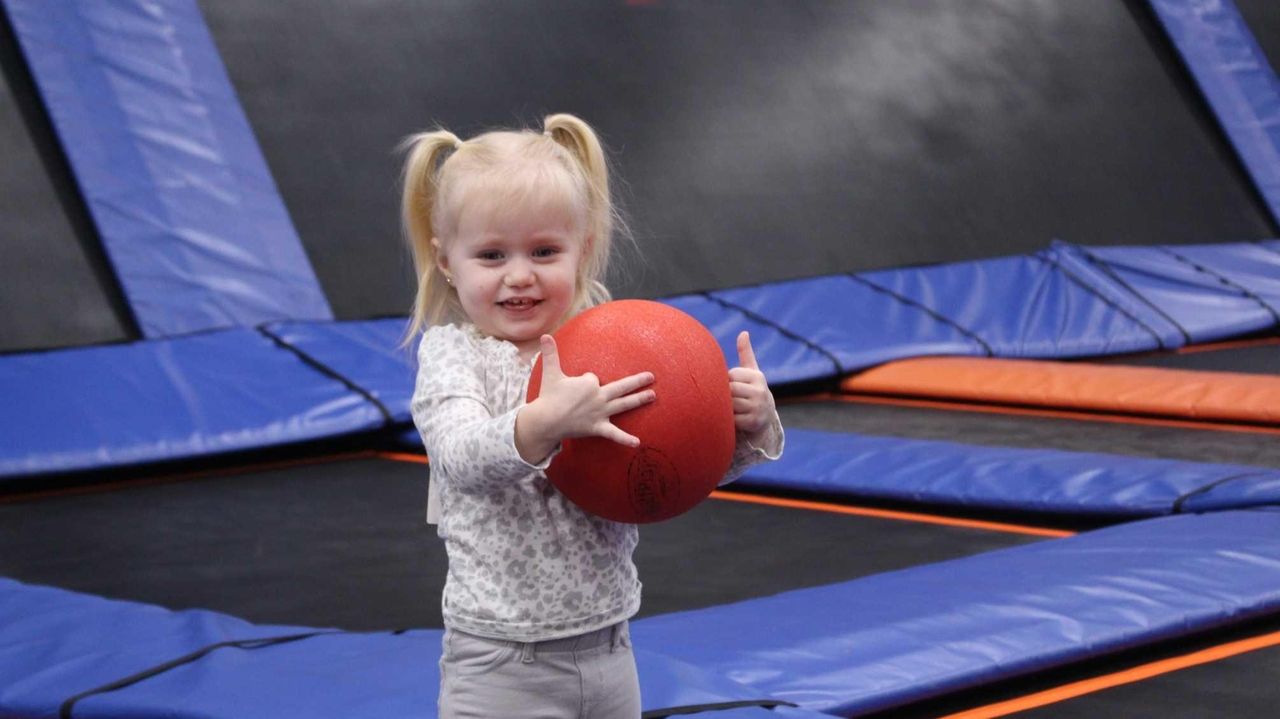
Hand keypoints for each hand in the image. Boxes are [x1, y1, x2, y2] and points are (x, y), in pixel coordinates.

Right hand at [517, 335, 654, 461]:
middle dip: (637, 381)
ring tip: (653, 396)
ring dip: (639, 400)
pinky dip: (625, 439)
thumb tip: (544, 335)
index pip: (594, 378)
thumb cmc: (548, 397)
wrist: (545, 421)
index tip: (573, 391)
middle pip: (621, 387)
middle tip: (652, 377)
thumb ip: (550, 354)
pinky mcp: (598, 427)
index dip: (584, 382)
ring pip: (624, 404)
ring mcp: (601, 413)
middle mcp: (599, 396)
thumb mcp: (550, 373)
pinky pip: (614, 434)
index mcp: (589, 383)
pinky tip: (637, 442)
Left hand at [729, 331, 775, 435]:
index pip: (731, 375)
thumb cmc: (752, 389)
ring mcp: (758, 407)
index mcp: (758, 377)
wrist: (764, 416)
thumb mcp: (751, 371)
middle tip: (728, 399)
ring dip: (725, 407)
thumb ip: (745, 353)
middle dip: (724, 395)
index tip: (732, 386)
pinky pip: (732, 419)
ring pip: (729, 405)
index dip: (726, 381)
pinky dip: (728, 420)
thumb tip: (743, 332)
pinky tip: (733, 419)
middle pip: (729, 390)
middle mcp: (761, 391)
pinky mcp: (753, 422)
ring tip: (730, 408)